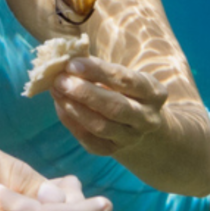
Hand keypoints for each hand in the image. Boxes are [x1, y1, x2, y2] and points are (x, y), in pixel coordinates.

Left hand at [50, 56, 167, 155]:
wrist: (139, 122)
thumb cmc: (125, 90)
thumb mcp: (122, 76)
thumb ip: (99, 69)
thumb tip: (68, 60)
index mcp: (153, 93)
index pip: (126, 80)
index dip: (98, 71)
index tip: (73, 63)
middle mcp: (147, 118)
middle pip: (115, 107)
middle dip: (84, 92)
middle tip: (60, 79)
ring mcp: (131, 138)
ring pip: (100, 126)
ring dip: (74, 108)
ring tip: (56, 91)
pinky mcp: (113, 150)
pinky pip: (89, 140)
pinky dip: (72, 123)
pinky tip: (60, 106)